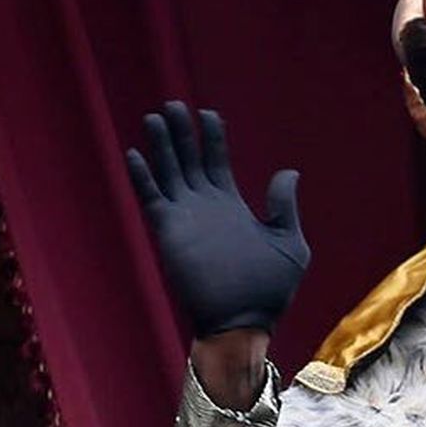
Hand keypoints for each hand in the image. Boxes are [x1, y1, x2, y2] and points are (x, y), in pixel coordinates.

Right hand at [127, 102, 308, 335]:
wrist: (245, 321)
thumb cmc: (272, 289)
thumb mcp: (290, 243)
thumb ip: (284, 207)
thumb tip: (288, 172)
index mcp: (233, 206)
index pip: (217, 161)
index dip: (212, 137)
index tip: (208, 114)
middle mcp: (205, 207)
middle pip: (188, 160)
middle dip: (181, 133)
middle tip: (173, 105)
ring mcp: (186, 218)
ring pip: (169, 172)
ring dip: (161, 146)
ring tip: (155, 117)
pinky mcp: (170, 232)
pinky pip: (152, 199)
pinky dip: (143, 177)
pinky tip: (135, 154)